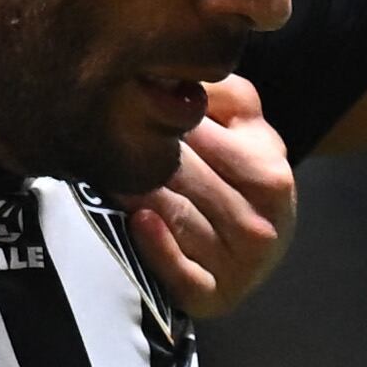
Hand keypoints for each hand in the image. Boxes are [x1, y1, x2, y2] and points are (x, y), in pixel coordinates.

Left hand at [127, 74, 298, 319]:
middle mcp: (261, 222)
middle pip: (183, 178)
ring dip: (134, 193)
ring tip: (103, 170)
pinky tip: (137, 222)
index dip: (160, 121)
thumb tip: (178, 69)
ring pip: (175, 217)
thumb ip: (224, 92)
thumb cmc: (244, 171)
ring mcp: (240, 264)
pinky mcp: (216, 297)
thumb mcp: (248, 125)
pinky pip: (181, 271)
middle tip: (97, 136)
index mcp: (270, 173)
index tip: (122, 104)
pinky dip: (157, 247)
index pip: (203, 140)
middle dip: (141, 156)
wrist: (261, 237)